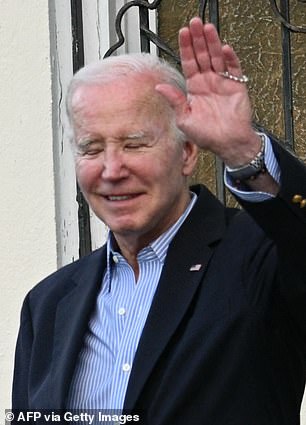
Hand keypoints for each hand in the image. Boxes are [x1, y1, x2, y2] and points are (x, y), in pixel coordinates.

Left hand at [156, 17, 260, 166]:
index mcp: (194, 89)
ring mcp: (222, 82)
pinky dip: (230, 59)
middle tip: (194, 23)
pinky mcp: (236, 86)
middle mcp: (207, 82)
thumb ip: (175, 101)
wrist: (228, 143)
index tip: (183, 33)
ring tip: (208, 28)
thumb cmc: (207, 135)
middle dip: (197, 39)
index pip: (188, 63)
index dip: (185, 48)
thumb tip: (159, 88)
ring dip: (212, 43)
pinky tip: (224, 49)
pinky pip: (233, 69)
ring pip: (216, 58)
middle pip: (201, 55)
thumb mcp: (184, 119)